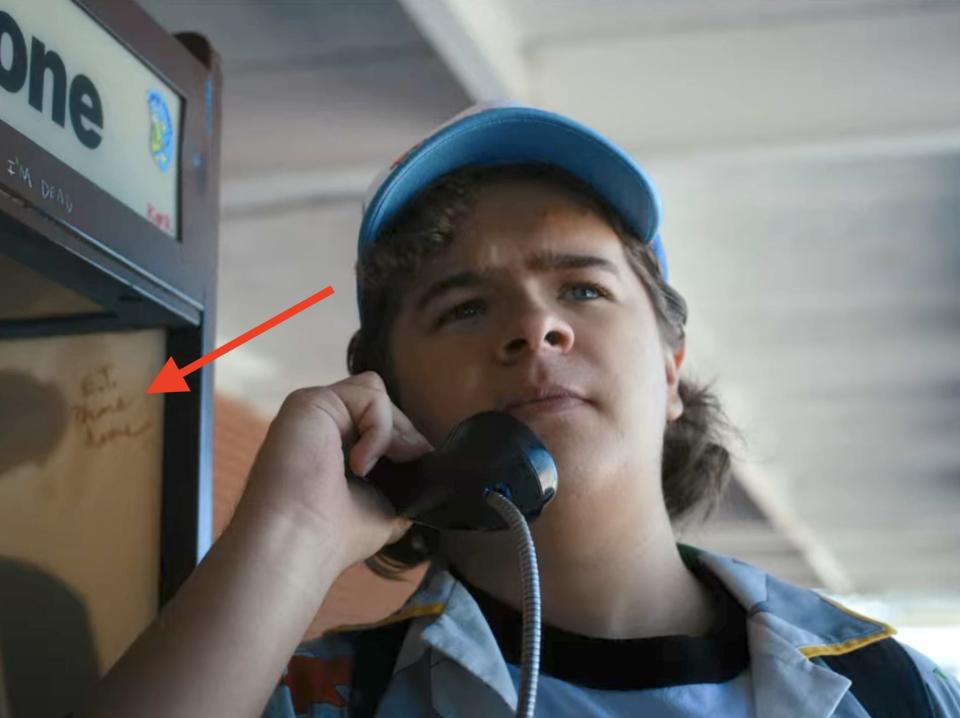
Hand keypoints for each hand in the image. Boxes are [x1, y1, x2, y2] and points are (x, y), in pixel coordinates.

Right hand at [232, 371, 432, 573]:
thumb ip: (404, 480)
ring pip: (375, 393)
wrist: (298, 544)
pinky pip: (370, 394)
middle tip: (397, 472)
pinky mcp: (311, 401)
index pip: (377, 422)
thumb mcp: (384, 508)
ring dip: (389, 432)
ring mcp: (314, 410)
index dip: (402, 442)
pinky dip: (379, 430)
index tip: (407, 476)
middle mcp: (321, 425)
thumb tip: (426, 456)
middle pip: (380, 404)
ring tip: (370, 470)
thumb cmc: (333, 535)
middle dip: (401, 437)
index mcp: (333, 446)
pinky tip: (359, 465)